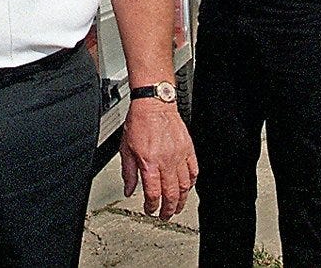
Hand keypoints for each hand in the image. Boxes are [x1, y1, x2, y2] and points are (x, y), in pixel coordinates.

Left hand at [118, 100, 196, 219]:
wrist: (154, 104)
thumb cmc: (139, 123)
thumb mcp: (126, 149)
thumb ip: (128, 172)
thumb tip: (129, 189)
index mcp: (149, 163)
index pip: (153, 193)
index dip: (152, 206)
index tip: (149, 210)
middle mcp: (166, 161)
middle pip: (171, 193)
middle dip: (168, 209)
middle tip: (165, 215)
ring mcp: (179, 155)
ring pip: (185, 185)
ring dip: (181, 200)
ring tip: (177, 206)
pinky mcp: (188, 148)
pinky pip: (194, 170)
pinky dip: (192, 182)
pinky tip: (188, 187)